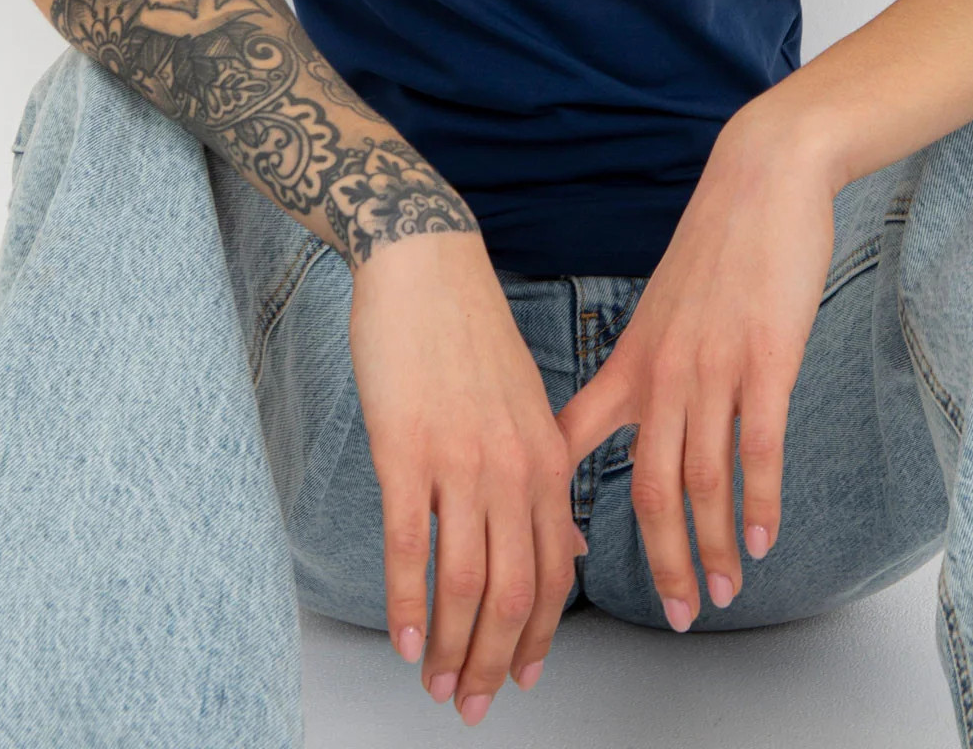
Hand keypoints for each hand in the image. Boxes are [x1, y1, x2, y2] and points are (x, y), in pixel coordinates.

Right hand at [347, 233, 586, 723]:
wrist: (427, 266)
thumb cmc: (470, 335)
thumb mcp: (527, 406)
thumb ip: (546, 480)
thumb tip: (566, 547)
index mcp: (547, 457)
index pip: (555, 571)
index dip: (541, 636)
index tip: (524, 678)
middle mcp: (514, 466)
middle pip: (515, 592)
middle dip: (497, 661)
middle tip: (473, 705)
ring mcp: (460, 460)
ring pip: (465, 581)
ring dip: (453, 647)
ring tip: (438, 685)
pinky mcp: (406, 450)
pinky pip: (409, 545)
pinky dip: (408, 603)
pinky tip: (406, 639)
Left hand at [552, 107, 837, 628]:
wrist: (762, 177)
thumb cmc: (719, 244)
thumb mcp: (663, 306)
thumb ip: (650, 364)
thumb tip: (642, 415)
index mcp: (631, 361)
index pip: (573, 447)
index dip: (559, 512)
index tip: (556, 559)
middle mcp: (663, 372)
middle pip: (647, 490)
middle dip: (659, 562)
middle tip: (674, 617)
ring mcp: (713, 367)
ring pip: (702, 480)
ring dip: (714, 547)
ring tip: (722, 593)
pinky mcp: (766, 358)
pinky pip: (758, 447)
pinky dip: (760, 502)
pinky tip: (765, 539)